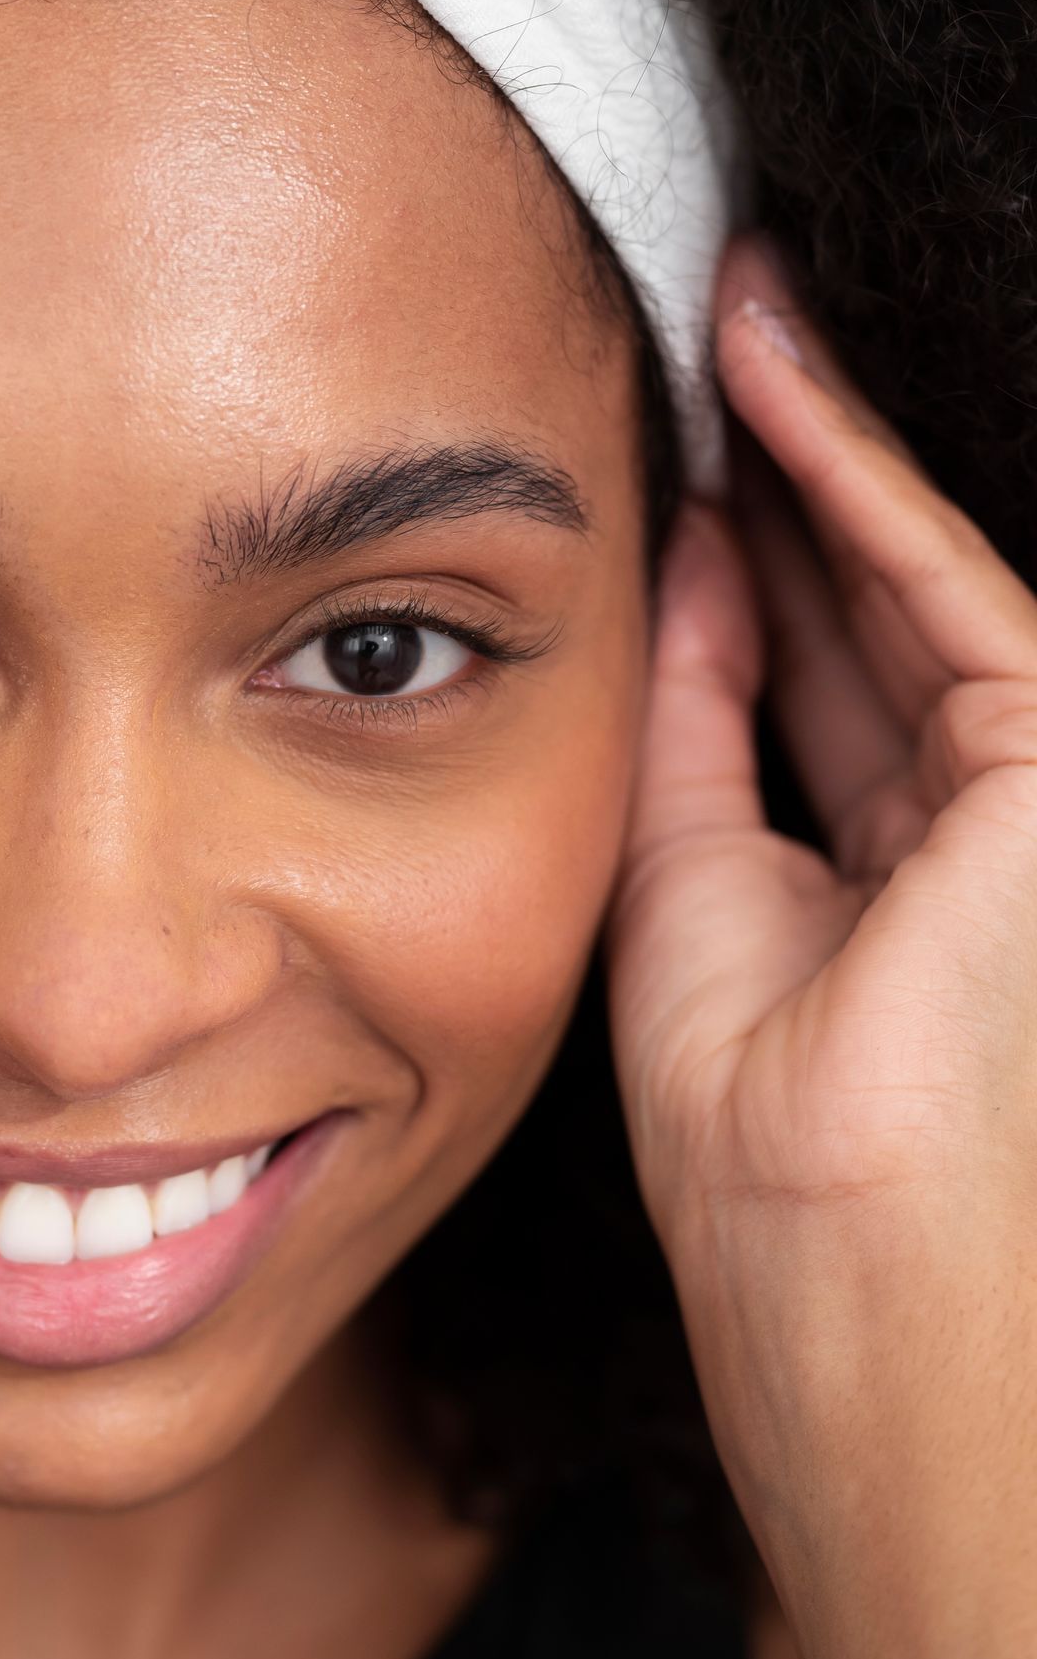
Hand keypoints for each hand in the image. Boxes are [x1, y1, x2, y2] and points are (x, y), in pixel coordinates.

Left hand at [606, 234, 1036, 1552]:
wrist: (886, 1350)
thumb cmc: (785, 1216)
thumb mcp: (699, 933)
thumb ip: (702, 752)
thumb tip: (682, 579)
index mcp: (874, 911)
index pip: (804, 702)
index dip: (734, 577)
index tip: (657, 474)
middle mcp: (960, 855)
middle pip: (853, 629)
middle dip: (775, 488)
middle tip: (699, 340)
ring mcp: (1023, 825)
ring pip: (912, 599)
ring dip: (816, 449)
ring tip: (734, 308)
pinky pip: (953, 603)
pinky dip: (861, 486)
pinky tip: (777, 385)